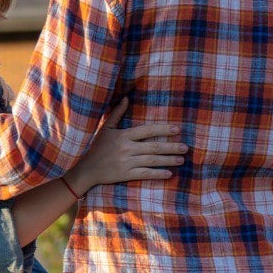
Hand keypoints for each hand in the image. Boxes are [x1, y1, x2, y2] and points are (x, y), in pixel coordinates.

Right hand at [66, 99, 185, 193]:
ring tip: (181, 160)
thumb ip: (117, 114)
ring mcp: (126, 162)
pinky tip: (169, 173)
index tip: (177, 130)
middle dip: (171, 147)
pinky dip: (157, 174)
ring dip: (168, 160)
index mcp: (123, 135)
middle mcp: (126, 148)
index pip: (147, 131)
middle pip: (153, 147)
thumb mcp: (105, 128)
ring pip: (152, 160)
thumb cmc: (96, 147)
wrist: (86, 169)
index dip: (163, 129)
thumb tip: (125, 98)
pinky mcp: (125, 174)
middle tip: (185, 147)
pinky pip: (145, 174)